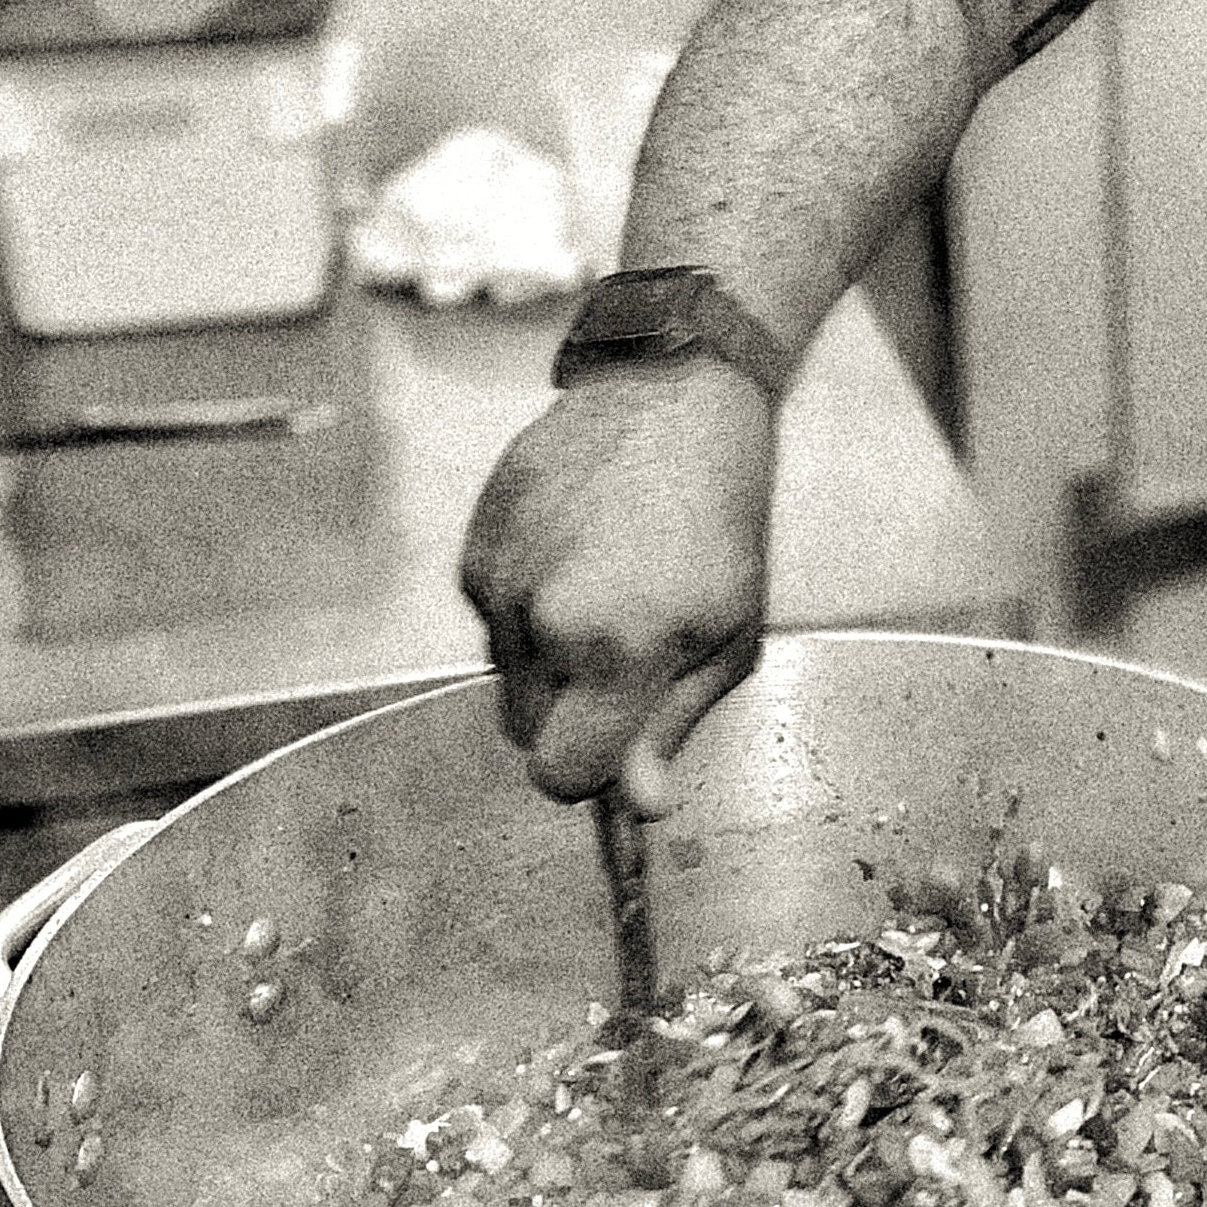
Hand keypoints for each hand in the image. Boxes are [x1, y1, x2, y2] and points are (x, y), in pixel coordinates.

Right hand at [459, 360, 776, 811]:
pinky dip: (525, 603)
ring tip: (609, 587)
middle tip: (627, 653)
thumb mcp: (732, 632)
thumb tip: (640, 808)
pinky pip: (489, 616)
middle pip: (525, 732)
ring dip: (548, 656)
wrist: (674, 398)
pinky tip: (576, 552)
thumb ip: (673, 724)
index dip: (589, 774)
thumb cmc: (721, 516)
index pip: (560, 775)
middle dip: (570, 715)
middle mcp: (546, 621)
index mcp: (619, 651)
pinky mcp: (474, 545)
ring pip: (505, 674)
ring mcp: (501, 580)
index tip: (616, 745)